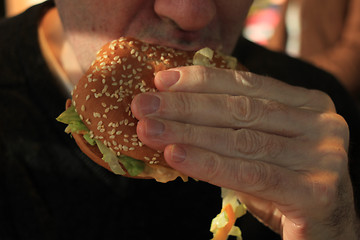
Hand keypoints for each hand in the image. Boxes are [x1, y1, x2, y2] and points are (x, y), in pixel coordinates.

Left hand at [131, 66, 359, 239]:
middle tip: (143, 105)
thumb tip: (173, 107)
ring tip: (150, 130)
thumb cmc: (284, 183)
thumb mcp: (259, 147)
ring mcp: (324, 156)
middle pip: (241, 110)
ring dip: (188, 133)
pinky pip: (250, 175)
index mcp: (309, 104)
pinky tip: (176, 155)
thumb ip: (231, 125)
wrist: (323, 229)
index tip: (161, 80)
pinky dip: (209, 164)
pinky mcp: (317, 191)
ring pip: (242, 141)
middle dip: (186, 107)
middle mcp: (323, 124)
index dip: (201, 81)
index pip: (248, 84)